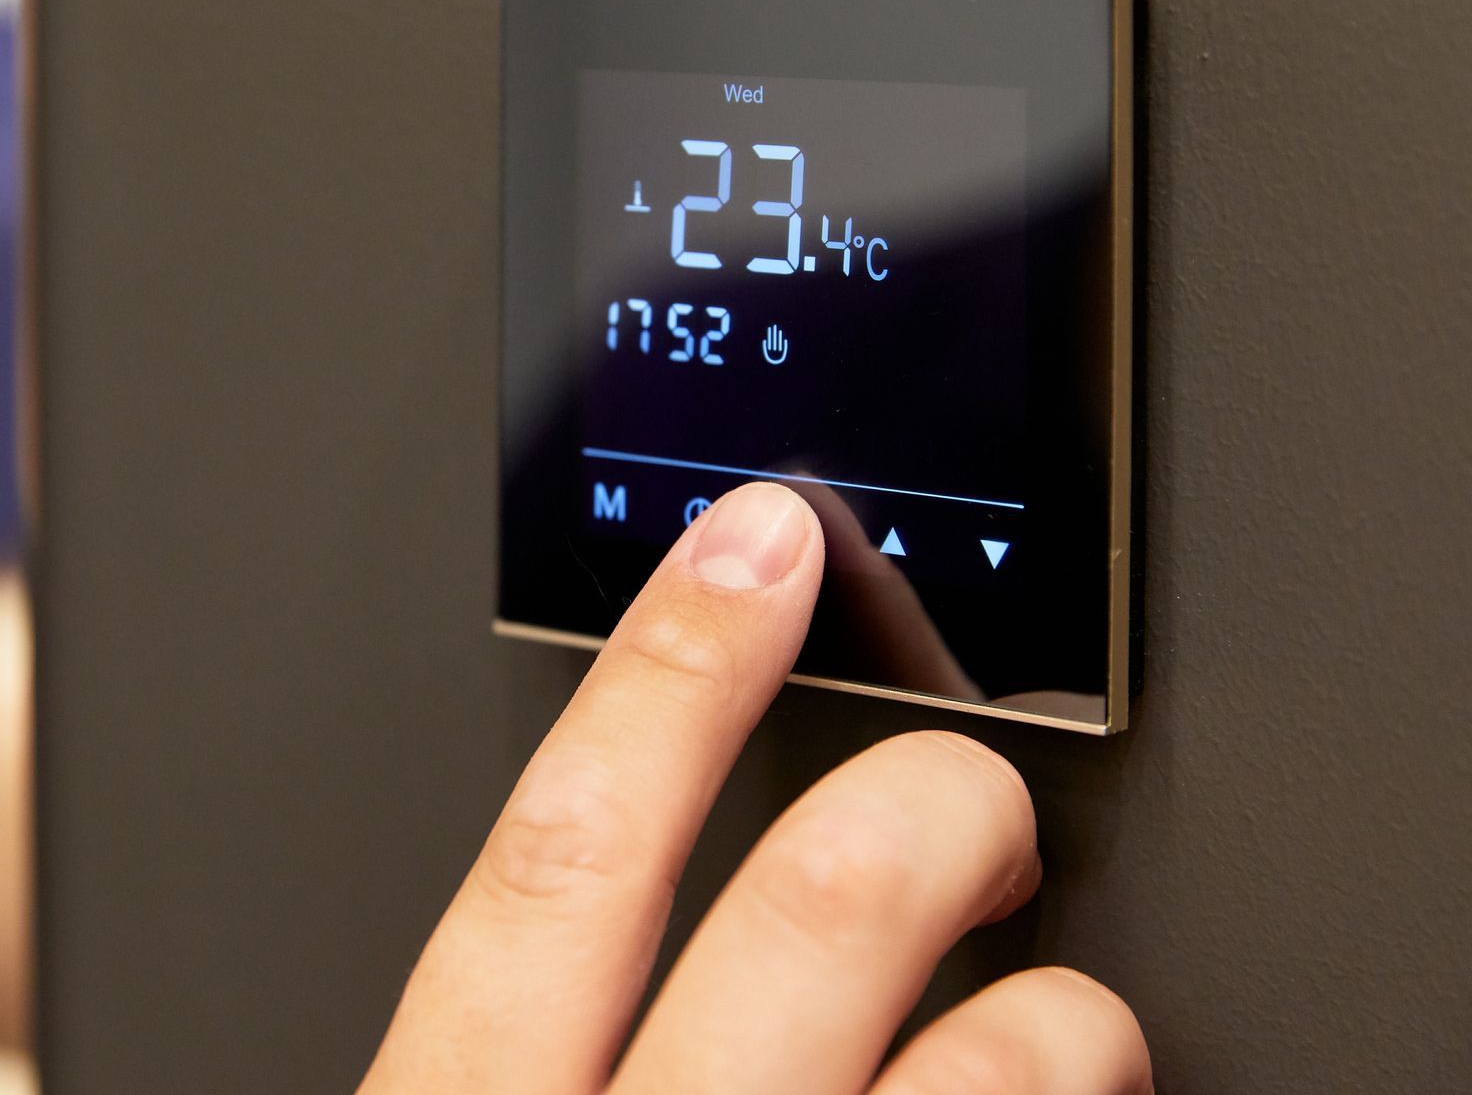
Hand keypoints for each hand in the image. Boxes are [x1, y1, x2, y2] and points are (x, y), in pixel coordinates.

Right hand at [361, 482, 1149, 1093]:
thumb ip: (520, 1030)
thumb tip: (606, 886)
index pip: (575, 846)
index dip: (675, 664)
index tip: (760, 539)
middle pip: (824, 901)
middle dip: (936, 808)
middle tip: (967, 812)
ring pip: (992, 1056)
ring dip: (1059, 1010)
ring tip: (1061, 1016)